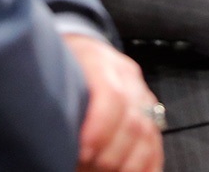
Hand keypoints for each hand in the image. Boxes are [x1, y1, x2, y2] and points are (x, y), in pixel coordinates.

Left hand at [64, 34, 161, 171]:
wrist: (79, 49)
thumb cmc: (59, 66)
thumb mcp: (52, 73)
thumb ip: (58, 100)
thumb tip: (55, 138)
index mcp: (98, 61)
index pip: (112, 95)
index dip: (100, 129)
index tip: (83, 152)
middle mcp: (126, 76)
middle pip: (132, 121)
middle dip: (110, 155)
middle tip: (86, 168)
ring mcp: (142, 94)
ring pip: (147, 135)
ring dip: (127, 164)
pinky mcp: (150, 112)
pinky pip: (156, 143)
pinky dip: (147, 166)